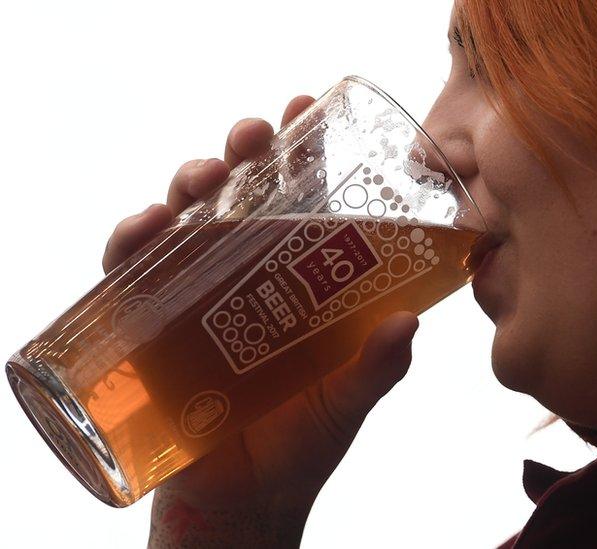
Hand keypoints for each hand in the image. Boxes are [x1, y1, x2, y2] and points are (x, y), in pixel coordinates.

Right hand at [103, 97, 418, 545]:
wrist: (246, 503)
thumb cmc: (303, 445)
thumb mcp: (348, 399)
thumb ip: (378, 367)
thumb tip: (409, 324)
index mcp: (299, 280)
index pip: (299, 199)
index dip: (299, 149)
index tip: (305, 108)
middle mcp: (247, 277)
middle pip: (238, 195)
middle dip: (240, 153)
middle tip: (252, 138)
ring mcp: (196, 298)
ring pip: (184, 219)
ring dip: (188, 185)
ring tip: (203, 178)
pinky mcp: (151, 328)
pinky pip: (130, 273)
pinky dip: (131, 243)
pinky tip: (145, 229)